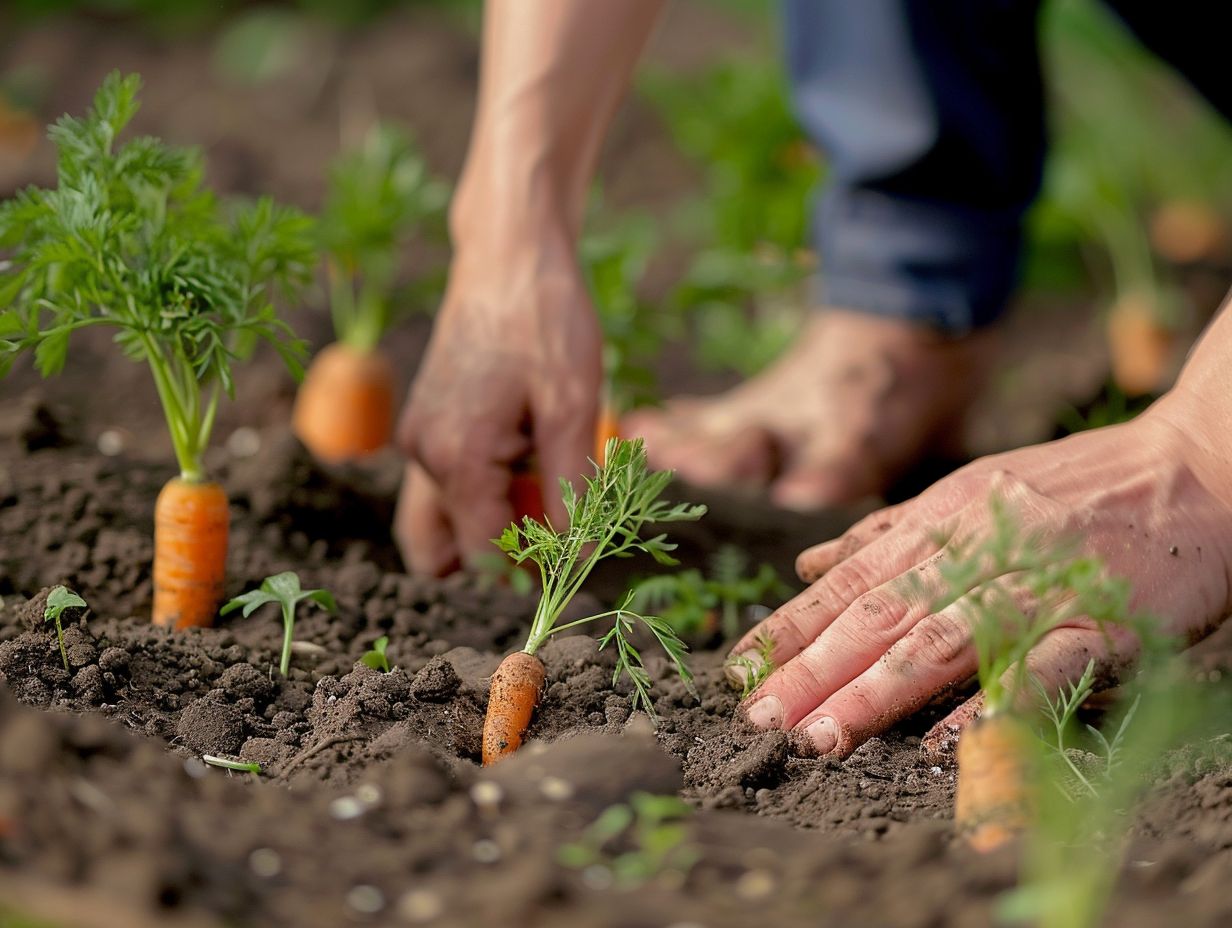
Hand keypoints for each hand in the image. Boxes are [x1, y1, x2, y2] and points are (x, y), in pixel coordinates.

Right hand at [395, 243, 600, 574]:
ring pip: (441, 523)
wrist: (510, 255)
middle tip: (554, 522)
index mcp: (456, 460)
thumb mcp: (574, 410)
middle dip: (501, 557)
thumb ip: (573, 492)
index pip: (488, 557)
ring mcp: (418, 439)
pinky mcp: (426, 423)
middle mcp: (422, 457)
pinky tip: (529, 455)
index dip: (537, 568)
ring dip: (490, 524)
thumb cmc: (546, 322)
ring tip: (544, 485)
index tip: (579, 550)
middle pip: (446, 553)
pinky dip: (484, 492)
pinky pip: (446, 485)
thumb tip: (578, 560)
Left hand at [729, 402, 1231, 758]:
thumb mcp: (971, 491)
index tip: (739, 674)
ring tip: (819, 738)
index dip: (792, 630)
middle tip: (759, 720)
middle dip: (813, 671)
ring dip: (875, 692)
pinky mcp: (1104, 619)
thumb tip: (810, 566)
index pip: (850, 583)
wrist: (1195, 468)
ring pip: (943, 639)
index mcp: (943, 519)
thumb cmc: (1076, 486)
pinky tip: (944, 743)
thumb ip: (889, 533)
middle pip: (882, 615)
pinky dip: (993, 703)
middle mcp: (979, 547)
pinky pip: (1042, 667)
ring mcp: (1040, 582)